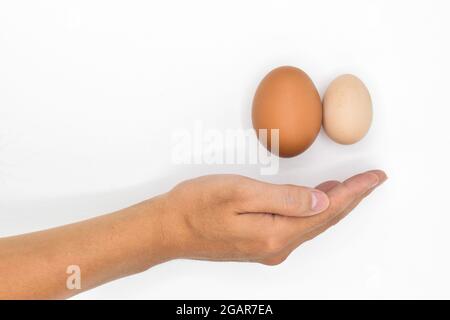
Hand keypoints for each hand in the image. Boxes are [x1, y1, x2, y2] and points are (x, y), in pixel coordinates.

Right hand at [159, 170, 386, 264]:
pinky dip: (312, 211)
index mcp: (276, 233)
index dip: (354, 192)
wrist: (168, 229)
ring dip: (332, 205)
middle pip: (324, 220)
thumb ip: (285, 199)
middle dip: (350, 198)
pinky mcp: (258, 244)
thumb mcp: (241, 193)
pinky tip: (314, 201)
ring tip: (350, 188)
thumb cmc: (197, 206)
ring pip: (311, 224)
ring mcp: (267, 248)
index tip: (375, 178)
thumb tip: (322, 201)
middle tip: (370, 181)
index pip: (327, 211)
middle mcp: (276, 247)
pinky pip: (296, 227)